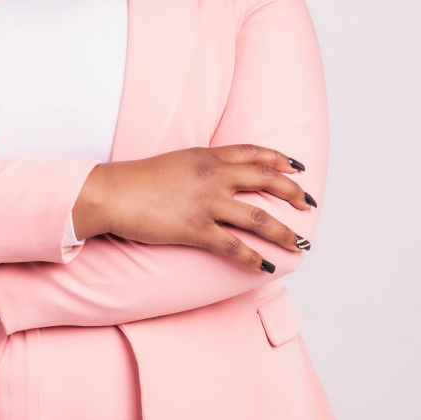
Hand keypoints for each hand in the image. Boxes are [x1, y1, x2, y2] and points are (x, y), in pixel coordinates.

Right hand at [71, 144, 315, 271]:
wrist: (112, 193)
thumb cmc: (137, 180)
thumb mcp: (175, 161)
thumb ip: (201, 166)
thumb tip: (219, 176)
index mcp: (207, 156)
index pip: (253, 153)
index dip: (279, 159)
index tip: (297, 167)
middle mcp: (212, 176)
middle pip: (265, 180)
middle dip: (292, 193)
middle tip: (308, 204)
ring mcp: (205, 203)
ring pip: (257, 217)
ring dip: (283, 232)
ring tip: (299, 243)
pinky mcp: (194, 229)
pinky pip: (233, 246)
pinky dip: (253, 258)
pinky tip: (267, 266)